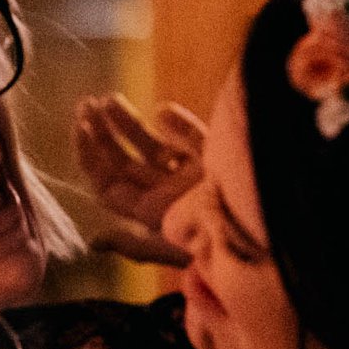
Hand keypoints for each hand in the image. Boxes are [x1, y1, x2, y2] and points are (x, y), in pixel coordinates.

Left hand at [72, 94, 205, 265]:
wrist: (268, 227)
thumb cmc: (219, 243)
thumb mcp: (170, 249)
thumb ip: (134, 245)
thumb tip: (94, 243)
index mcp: (153, 213)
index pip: (111, 184)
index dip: (91, 157)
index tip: (80, 129)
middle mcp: (169, 194)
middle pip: (127, 163)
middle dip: (103, 135)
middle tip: (85, 106)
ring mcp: (192, 176)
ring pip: (153, 147)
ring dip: (128, 124)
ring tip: (108, 100)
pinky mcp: (218, 159)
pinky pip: (192, 138)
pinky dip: (178, 124)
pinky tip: (164, 111)